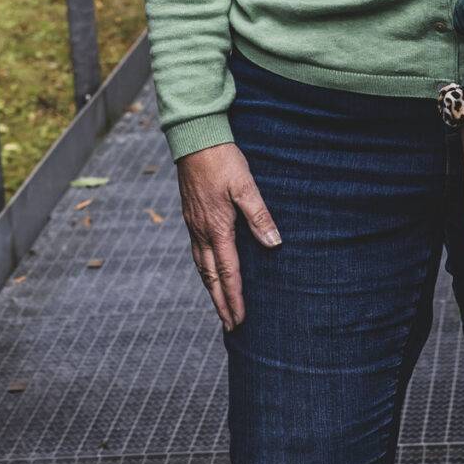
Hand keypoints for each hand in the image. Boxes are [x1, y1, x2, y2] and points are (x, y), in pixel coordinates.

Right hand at [176, 142, 280, 330]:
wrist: (193, 139)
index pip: (228, 272)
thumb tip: (273, 244)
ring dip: (211, 288)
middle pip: (210, 276)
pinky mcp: (190, 216)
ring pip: (201, 266)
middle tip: (229, 325)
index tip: (240, 320)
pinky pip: (196, 251)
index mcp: (217, 228)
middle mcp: (201, 231)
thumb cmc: (222, 160)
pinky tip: (209, 270)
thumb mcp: (245, 186)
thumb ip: (259, 216)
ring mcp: (193, 224)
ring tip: (219, 305)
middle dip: (220, 302)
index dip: (235, 298)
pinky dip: (204, 269)